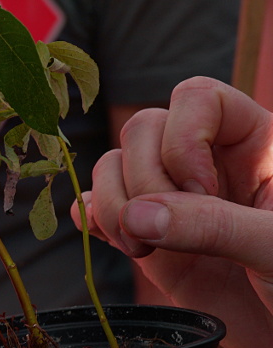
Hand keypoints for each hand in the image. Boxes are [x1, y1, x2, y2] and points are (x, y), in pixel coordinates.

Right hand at [74, 76, 272, 347]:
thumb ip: (216, 225)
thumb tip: (136, 215)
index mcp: (255, 145)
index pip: (197, 98)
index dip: (184, 137)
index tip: (203, 192)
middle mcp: (207, 164)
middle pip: (142, 128)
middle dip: (142, 179)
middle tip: (167, 231)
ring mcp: (173, 202)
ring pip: (114, 165)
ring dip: (111, 204)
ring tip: (141, 249)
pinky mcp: (149, 240)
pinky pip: (100, 210)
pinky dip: (93, 220)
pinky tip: (109, 239)